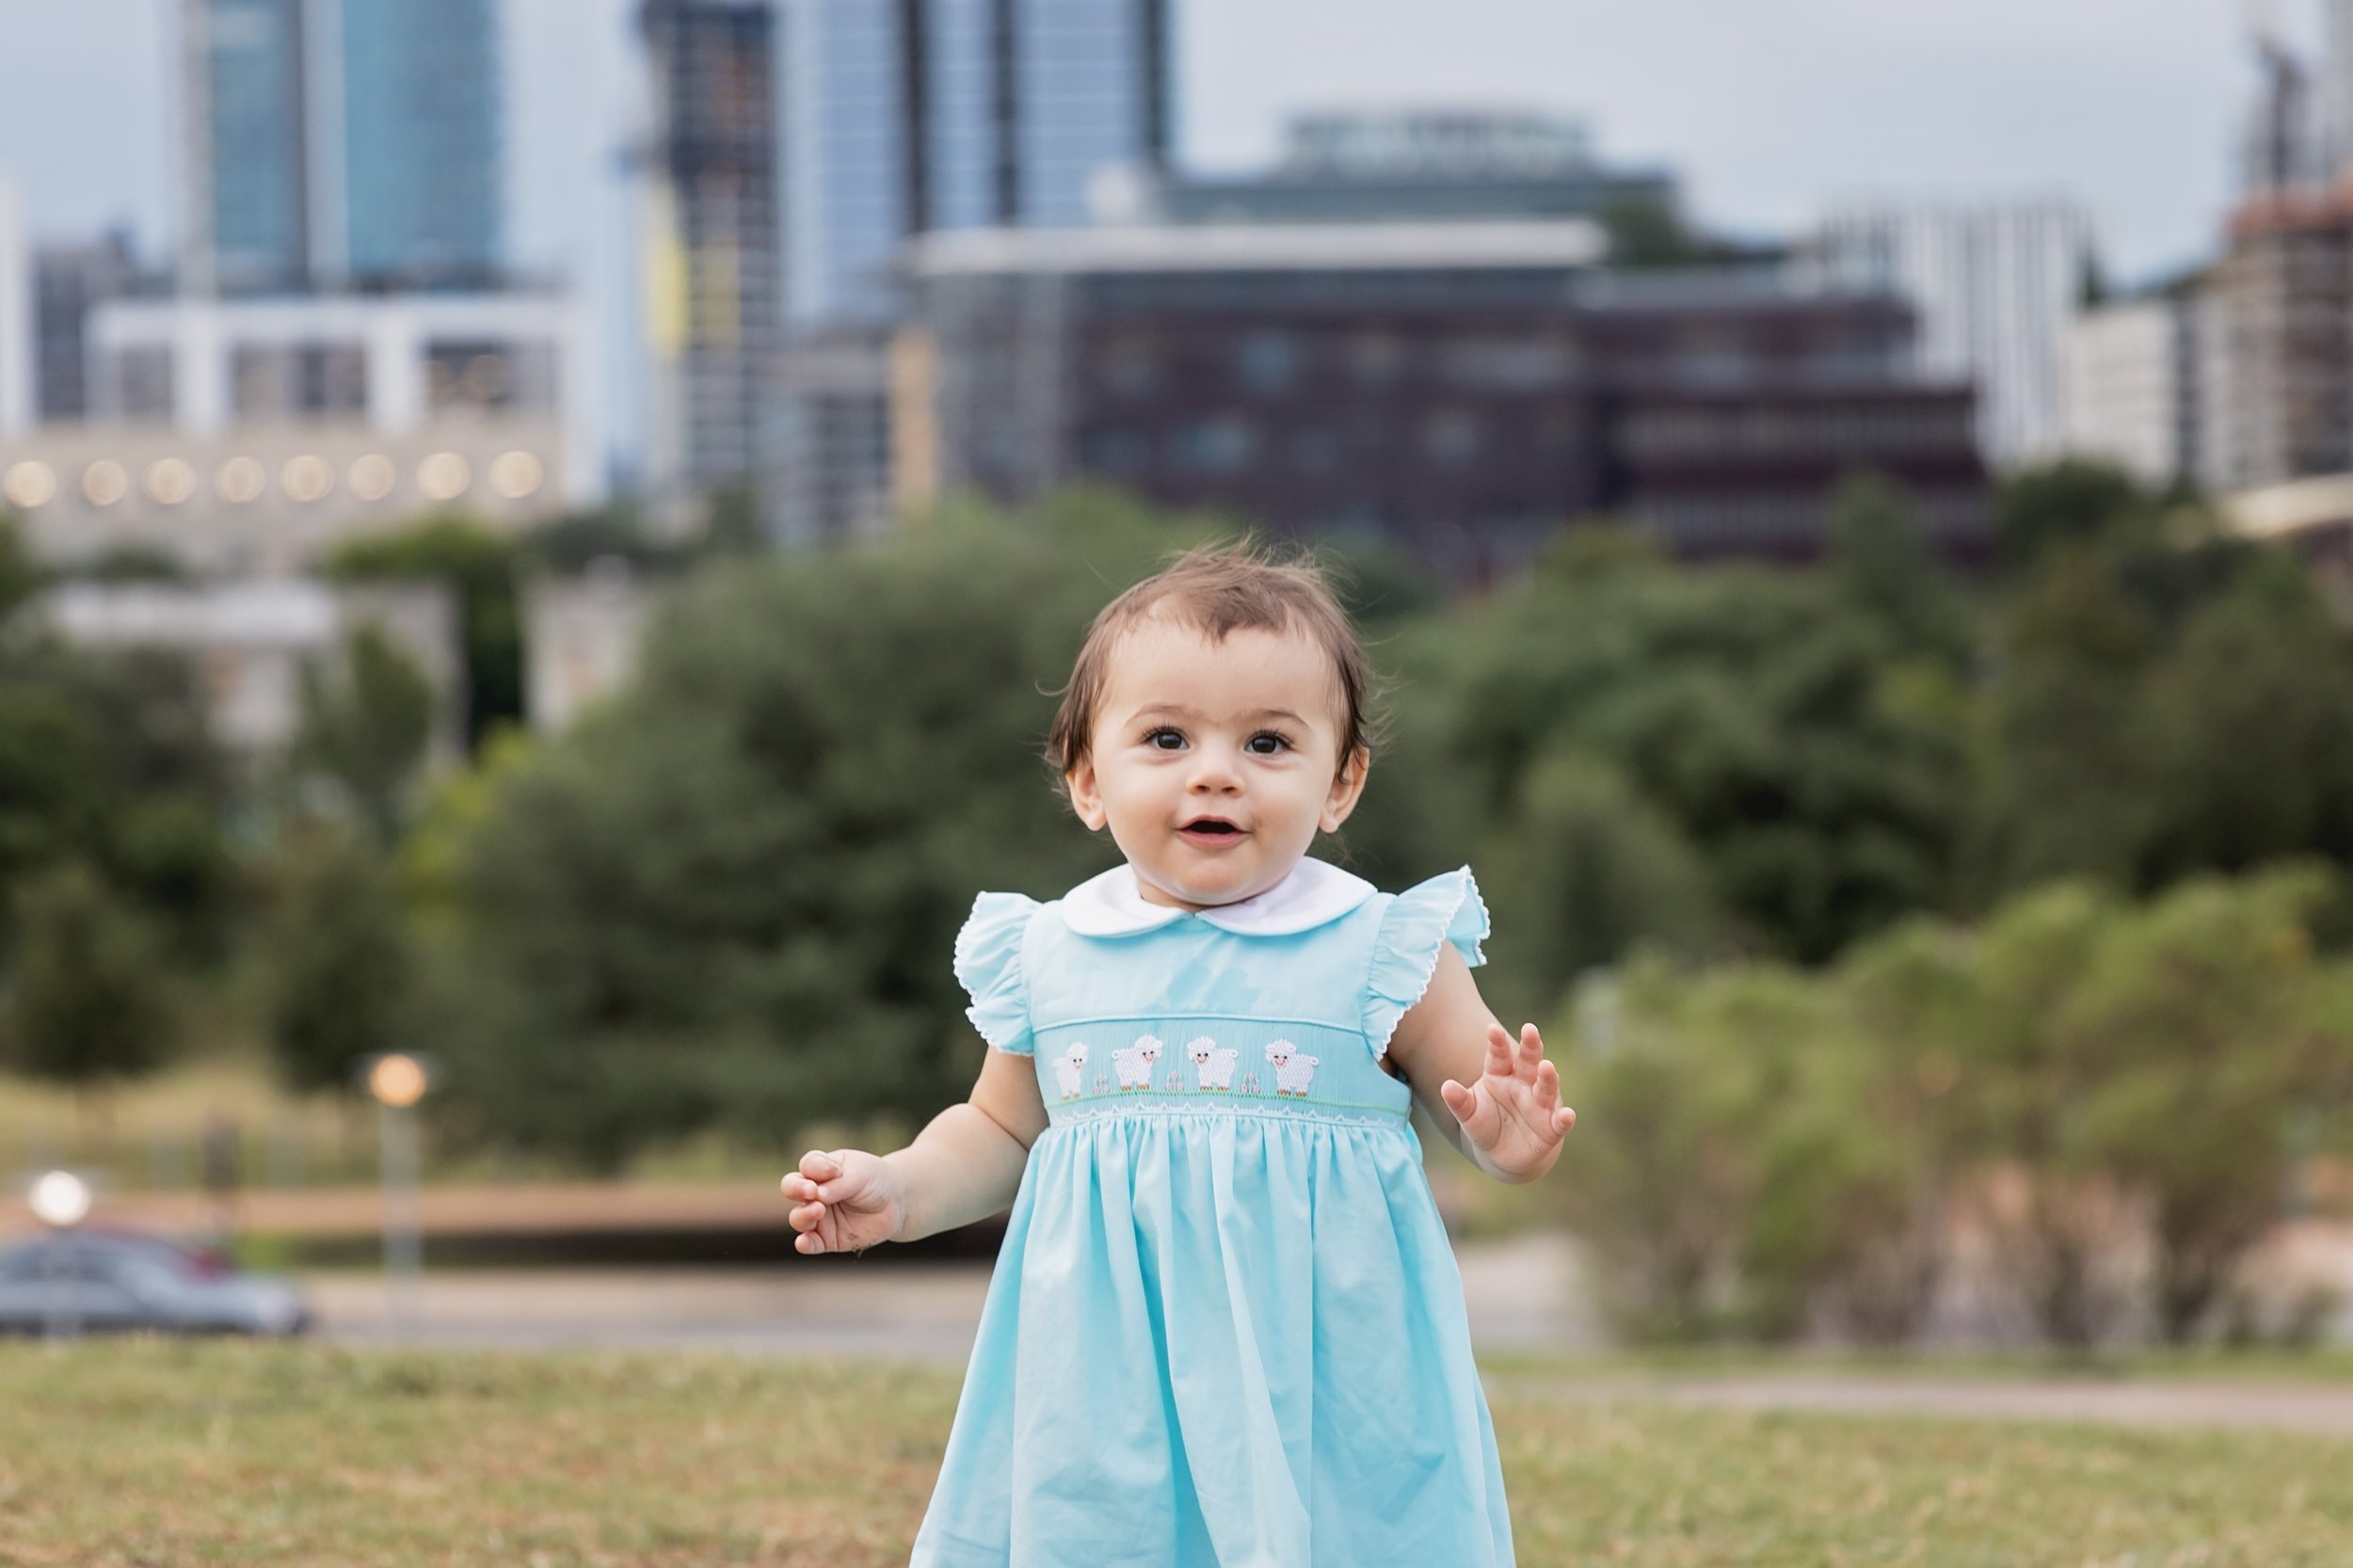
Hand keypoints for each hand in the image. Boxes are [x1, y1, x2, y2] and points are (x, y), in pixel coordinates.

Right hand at [781, 1148, 905, 1255]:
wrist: (896, 1203)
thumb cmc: (875, 1180)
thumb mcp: (860, 1173)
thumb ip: (838, 1184)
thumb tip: (816, 1196)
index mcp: (821, 1169)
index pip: (807, 1166)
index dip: (814, 1168)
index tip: (833, 1171)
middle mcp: (814, 1192)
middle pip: (791, 1189)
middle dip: (795, 1189)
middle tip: (811, 1192)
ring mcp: (819, 1216)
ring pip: (798, 1217)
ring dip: (803, 1215)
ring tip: (819, 1211)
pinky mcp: (826, 1238)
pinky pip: (809, 1243)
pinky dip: (804, 1243)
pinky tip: (804, 1242)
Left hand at [1439, 1022, 1575, 1182]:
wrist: (1504, 1155)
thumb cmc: (1486, 1125)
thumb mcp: (1470, 1115)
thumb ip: (1459, 1102)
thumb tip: (1445, 1087)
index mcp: (1501, 1075)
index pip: (1498, 1056)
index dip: (1496, 1043)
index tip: (1491, 1030)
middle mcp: (1524, 1084)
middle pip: (1528, 1062)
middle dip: (1530, 1046)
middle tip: (1530, 1030)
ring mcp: (1540, 1104)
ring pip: (1546, 1087)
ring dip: (1548, 1077)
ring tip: (1547, 1066)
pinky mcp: (1552, 1128)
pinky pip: (1559, 1122)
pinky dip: (1564, 1119)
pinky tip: (1567, 1115)